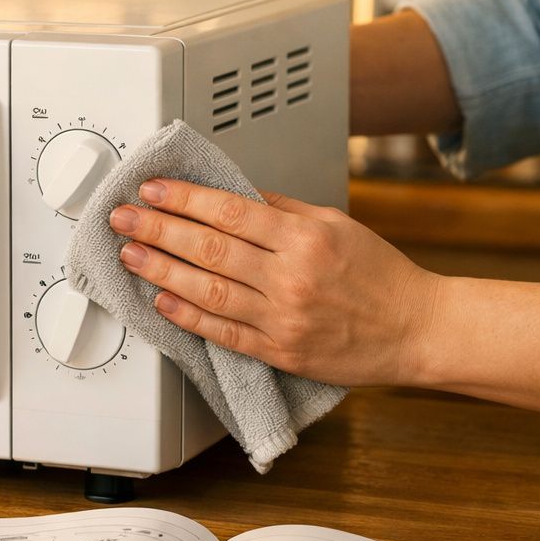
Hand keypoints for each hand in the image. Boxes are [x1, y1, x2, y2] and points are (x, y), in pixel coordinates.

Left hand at [111, 179, 441, 386]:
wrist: (416, 329)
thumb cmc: (379, 275)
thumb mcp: (336, 224)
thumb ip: (282, 210)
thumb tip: (231, 194)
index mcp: (305, 237)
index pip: (229, 211)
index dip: (184, 198)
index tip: (152, 188)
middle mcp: (291, 276)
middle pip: (209, 248)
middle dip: (158, 228)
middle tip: (123, 217)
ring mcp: (283, 317)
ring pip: (208, 290)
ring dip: (161, 270)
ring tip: (130, 254)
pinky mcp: (279, 352)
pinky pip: (224, 332)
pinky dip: (188, 316)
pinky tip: (161, 302)